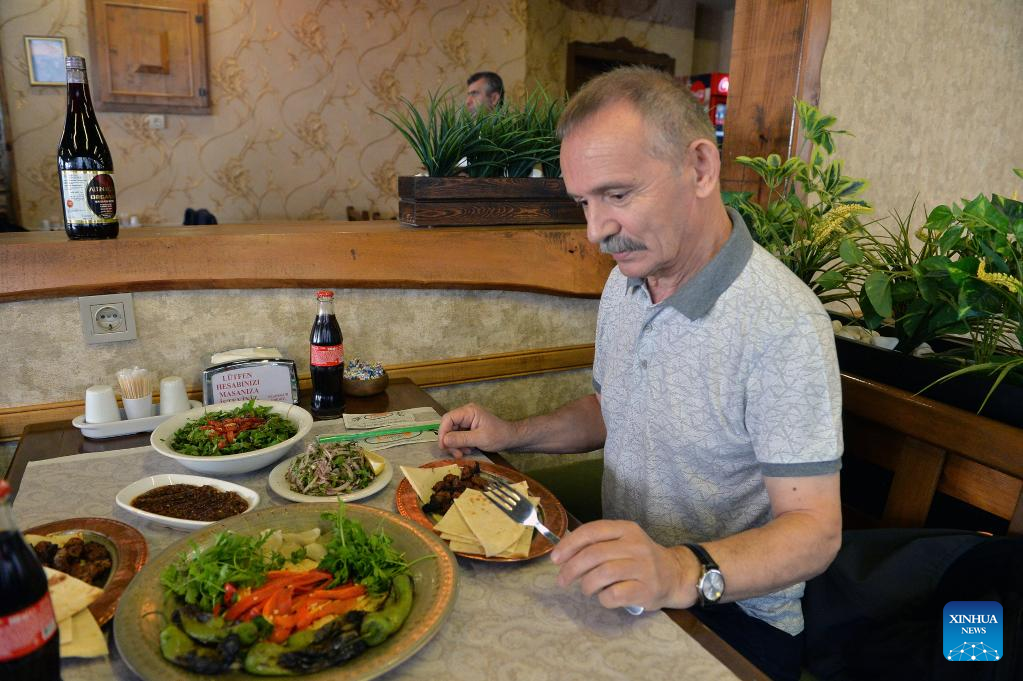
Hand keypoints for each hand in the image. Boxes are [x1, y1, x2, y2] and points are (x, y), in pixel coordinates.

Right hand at [438, 403, 519, 457]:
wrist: (511, 438)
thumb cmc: (498, 436)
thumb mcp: (479, 439)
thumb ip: (461, 439)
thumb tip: (443, 441)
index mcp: (468, 411)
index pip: (447, 419)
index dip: (442, 432)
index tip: (443, 446)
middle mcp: (466, 414)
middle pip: (448, 427)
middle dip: (450, 442)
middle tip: (456, 454)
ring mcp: (467, 421)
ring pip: (452, 433)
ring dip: (456, 445)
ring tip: (464, 453)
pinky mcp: (469, 428)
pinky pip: (458, 436)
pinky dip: (461, 445)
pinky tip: (468, 450)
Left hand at [550, 520, 699, 610]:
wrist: (675, 575)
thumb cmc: (640, 559)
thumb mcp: (622, 542)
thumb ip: (597, 544)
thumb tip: (562, 556)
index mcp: (626, 529)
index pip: (592, 531)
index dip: (569, 545)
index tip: (555, 558)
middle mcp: (635, 545)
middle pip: (594, 554)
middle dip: (571, 568)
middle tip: (562, 580)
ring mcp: (643, 567)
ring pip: (602, 574)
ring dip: (586, 585)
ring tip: (586, 589)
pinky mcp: (646, 589)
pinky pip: (614, 595)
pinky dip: (602, 598)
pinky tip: (604, 597)